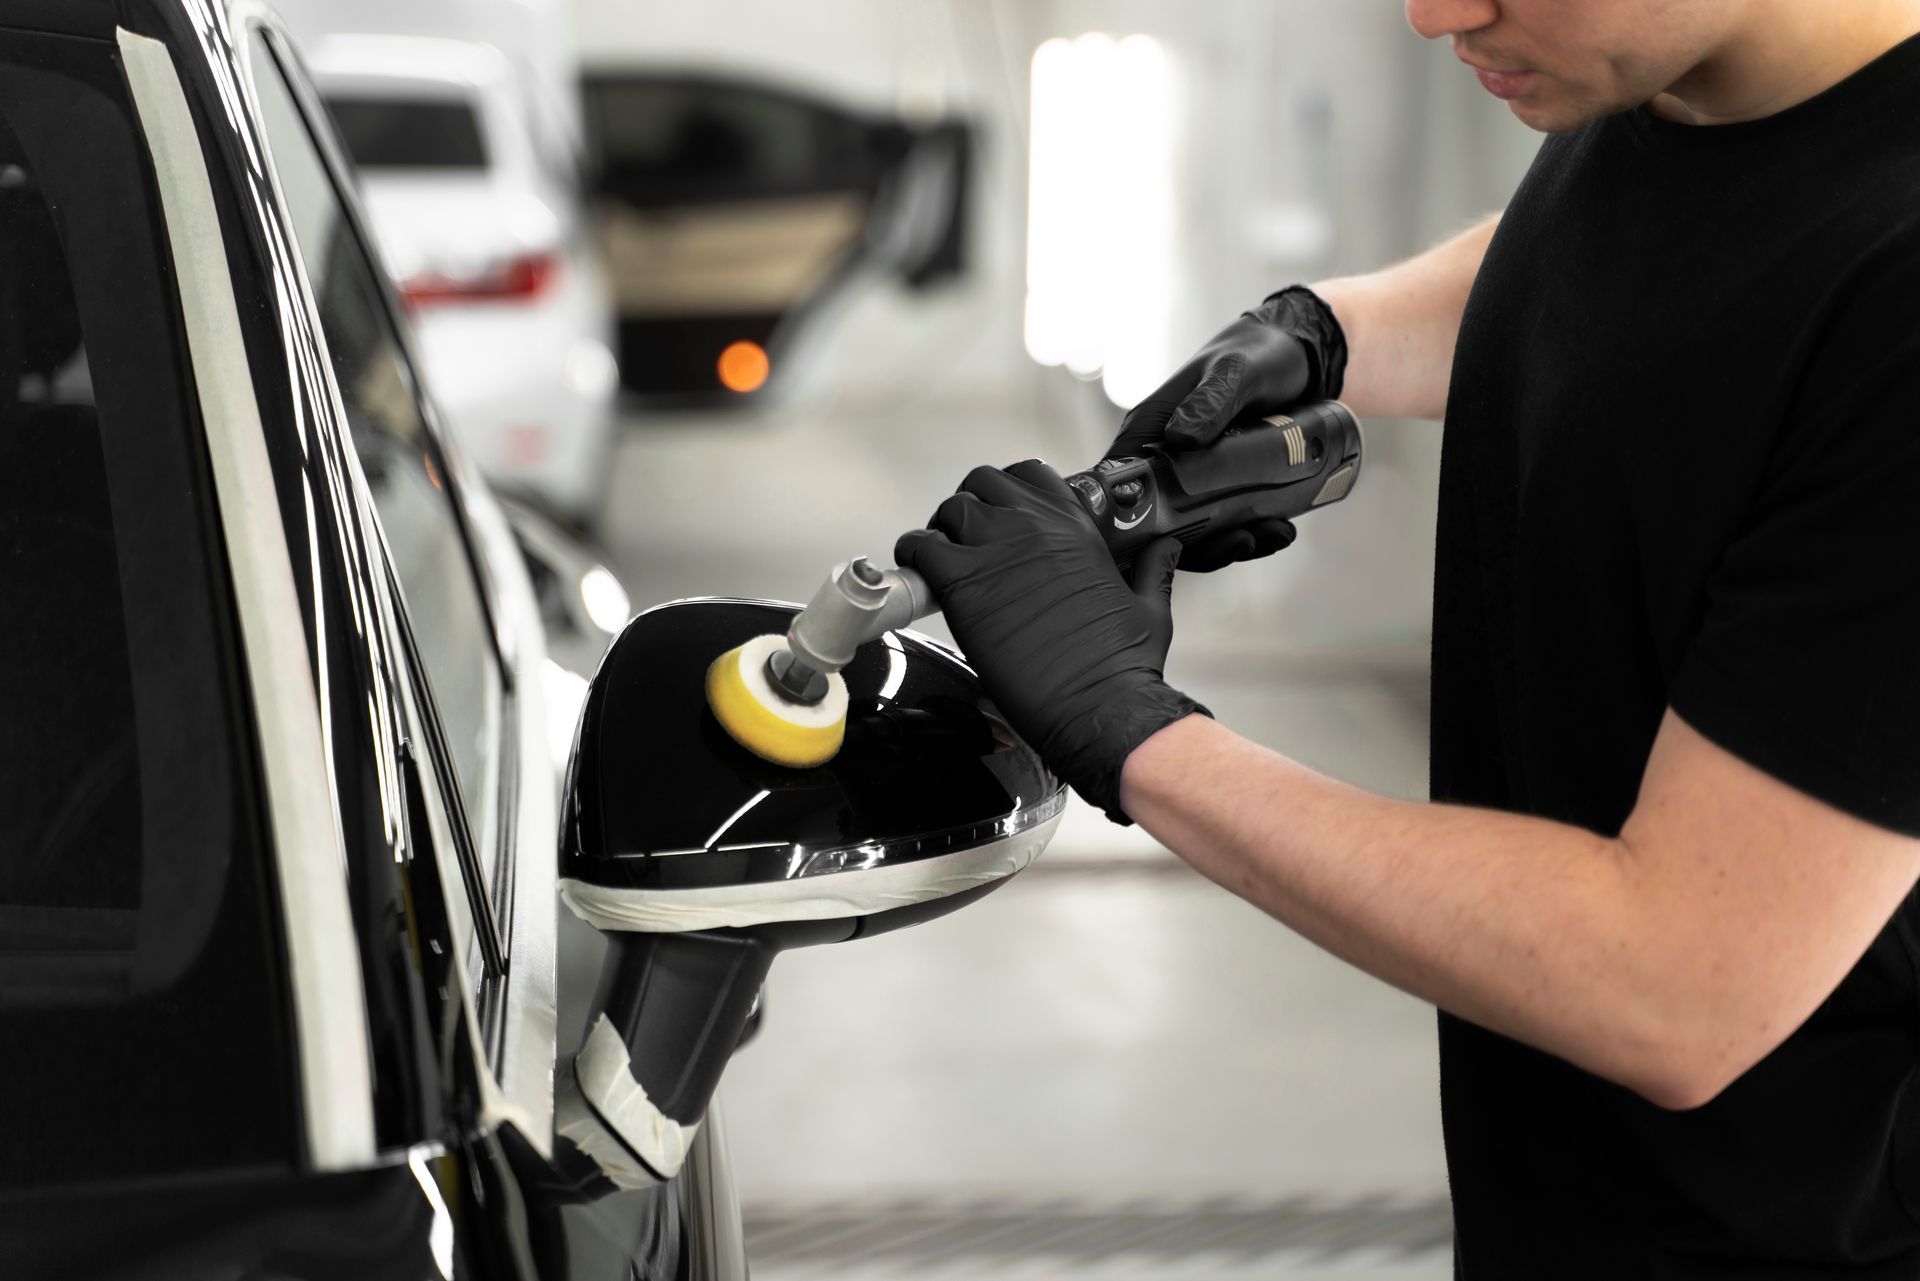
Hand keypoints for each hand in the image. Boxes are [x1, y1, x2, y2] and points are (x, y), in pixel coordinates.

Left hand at [895, 459, 1206, 823]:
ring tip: (943, 563)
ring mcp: (997, 550)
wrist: (1100, 704)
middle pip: (983, 484)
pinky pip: (921, 547)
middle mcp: (1035, 527)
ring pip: (950, 510)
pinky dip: (914, 558)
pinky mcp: (964, 583)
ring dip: (942, 532)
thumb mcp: (1150, 606)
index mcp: (1076, 528)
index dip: (1008, 495)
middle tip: (966, 541)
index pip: (1031, 476)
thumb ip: (1152, 569)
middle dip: (971, 508)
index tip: (1002, 520)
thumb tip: (1164, 550)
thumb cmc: (1123, 666)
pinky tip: (923, 580)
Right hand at [1105, 286, 1346, 570]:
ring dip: (1228, 545)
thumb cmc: (1258, 353)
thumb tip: (1180, 438)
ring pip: (1195, 530)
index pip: (1119, 482)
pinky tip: (1280, 531)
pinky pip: (1227, 522)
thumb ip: (1210, 401)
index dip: (1128, 521)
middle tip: (1240, 543)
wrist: (1301, 355)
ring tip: (1268, 537)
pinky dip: (1251, 534)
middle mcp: (1165, 457)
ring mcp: (1195, 476)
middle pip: (1158, 521)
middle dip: (1196, 545)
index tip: (1162, 546)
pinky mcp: (1224, 487)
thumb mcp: (1235, 372)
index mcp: (1150, 428)